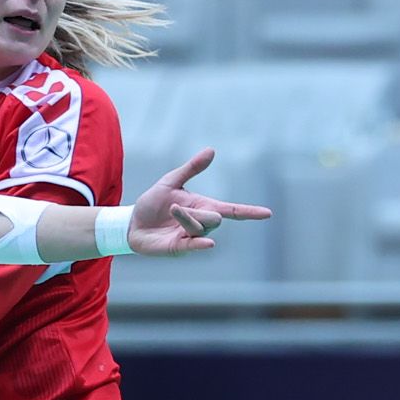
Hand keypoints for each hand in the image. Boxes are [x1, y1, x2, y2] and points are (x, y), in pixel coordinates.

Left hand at [128, 150, 271, 256]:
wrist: (132, 223)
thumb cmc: (153, 203)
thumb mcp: (171, 181)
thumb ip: (192, 168)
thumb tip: (211, 150)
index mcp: (203, 207)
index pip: (232, 211)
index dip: (249, 212)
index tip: (267, 213)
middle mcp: (200, 223)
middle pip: (215, 219)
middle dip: (198, 211)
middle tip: (175, 207)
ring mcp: (190, 238)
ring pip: (201, 228)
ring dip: (186, 218)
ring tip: (171, 211)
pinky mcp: (178, 248)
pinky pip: (194, 246)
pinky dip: (202, 244)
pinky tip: (209, 243)